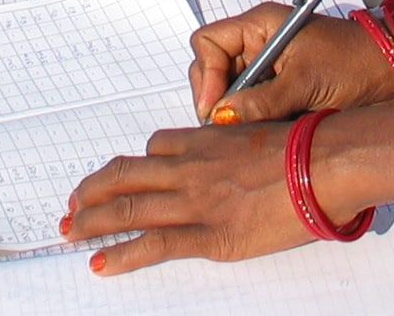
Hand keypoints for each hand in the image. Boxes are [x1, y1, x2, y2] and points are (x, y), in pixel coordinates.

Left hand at [66, 120, 313, 273]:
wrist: (323, 164)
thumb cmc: (304, 147)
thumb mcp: (261, 130)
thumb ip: (235, 142)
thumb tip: (234, 151)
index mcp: (204, 140)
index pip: (155, 147)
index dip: (134, 165)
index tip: (120, 178)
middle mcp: (190, 168)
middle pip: (125, 175)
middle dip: (92, 191)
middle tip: (71, 204)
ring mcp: (196, 202)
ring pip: (128, 208)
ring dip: (92, 220)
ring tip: (69, 230)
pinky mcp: (210, 236)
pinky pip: (153, 245)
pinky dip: (121, 255)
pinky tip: (100, 263)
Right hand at [190, 5, 393, 124]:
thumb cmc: (355, 63)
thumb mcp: (306, 81)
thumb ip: (262, 100)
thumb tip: (221, 117)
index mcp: (260, 26)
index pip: (208, 42)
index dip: (206, 75)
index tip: (215, 109)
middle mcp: (259, 45)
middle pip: (214, 70)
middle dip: (216, 99)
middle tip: (227, 129)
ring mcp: (269, 70)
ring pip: (231, 94)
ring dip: (235, 116)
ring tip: (246, 136)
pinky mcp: (281, 93)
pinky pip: (252, 109)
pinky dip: (251, 124)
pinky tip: (261, 138)